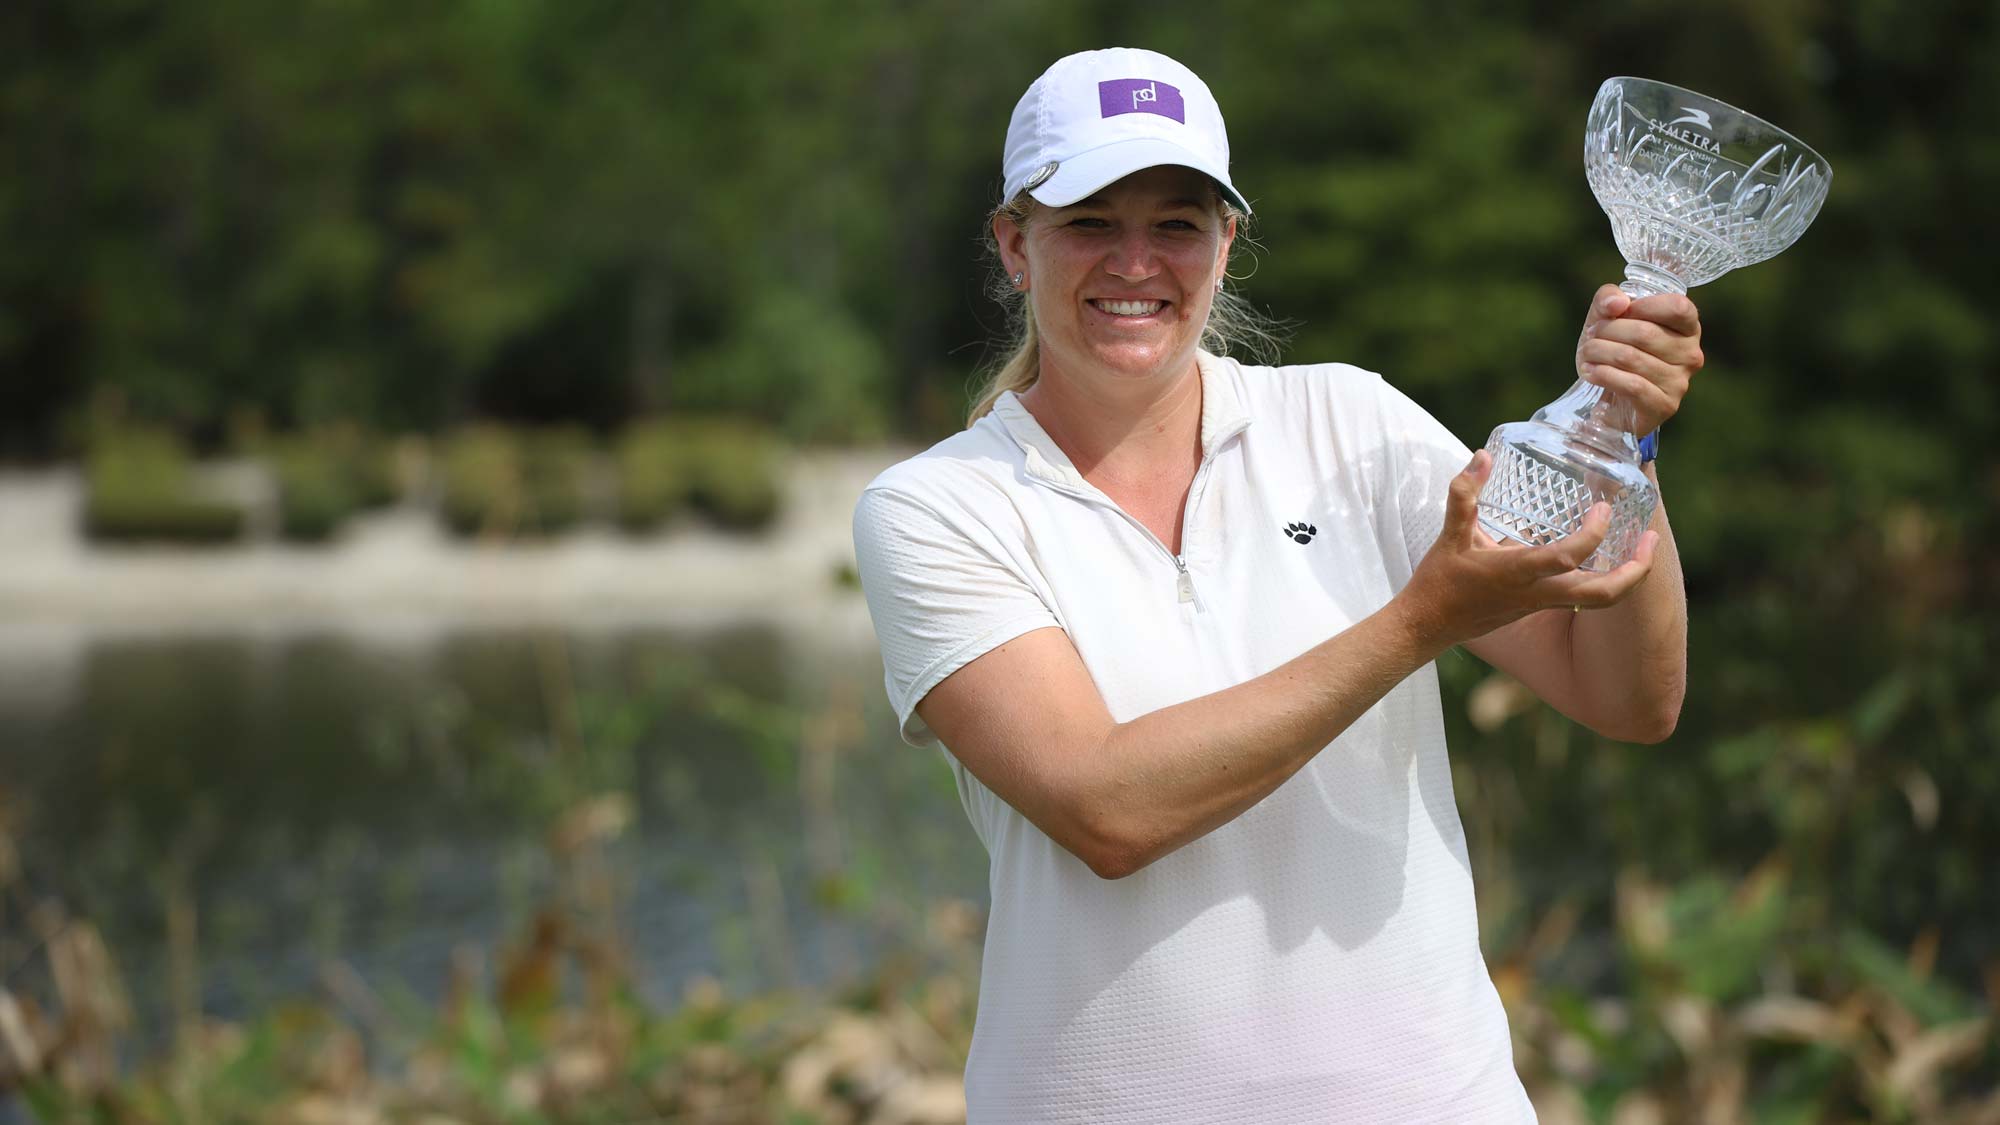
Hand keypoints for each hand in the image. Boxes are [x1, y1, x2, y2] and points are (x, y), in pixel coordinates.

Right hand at [1398, 450, 1658, 652]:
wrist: (1428, 626)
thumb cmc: (1439, 581)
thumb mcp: (1450, 534)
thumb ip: (1465, 493)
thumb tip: (1483, 455)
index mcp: (1516, 572)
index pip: (1567, 557)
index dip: (1592, 534)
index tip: (1604, 508)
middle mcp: (1536, 593)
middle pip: (1602, 595)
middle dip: (1635, 570)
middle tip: (1651, 538)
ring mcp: (1540, 605)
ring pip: (1599, 601)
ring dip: (1627, 577)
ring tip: (1643, 549)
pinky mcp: (1538, 608)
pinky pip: (1583, 598)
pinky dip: (1604, 578)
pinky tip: (1606, 555)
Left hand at [1575, 284, 1703, 435]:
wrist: (1609, 399)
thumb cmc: (1614, 351)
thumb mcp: (1607, 318)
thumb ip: (1608, 299)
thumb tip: (1617, 302)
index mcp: (1687, 328)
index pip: (1677, 307)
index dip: (1642, 306)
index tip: (1616, 312)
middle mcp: (1690, 354)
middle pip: (1645, 332)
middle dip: (1608, 331)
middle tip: (1591, 336)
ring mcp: (1679, 382)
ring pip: (1631, 358)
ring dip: (1599, 352)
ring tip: (1587, 355)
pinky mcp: (1664, 405)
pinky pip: (1632, 385)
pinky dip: (1604, 375)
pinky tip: (1590, 371)